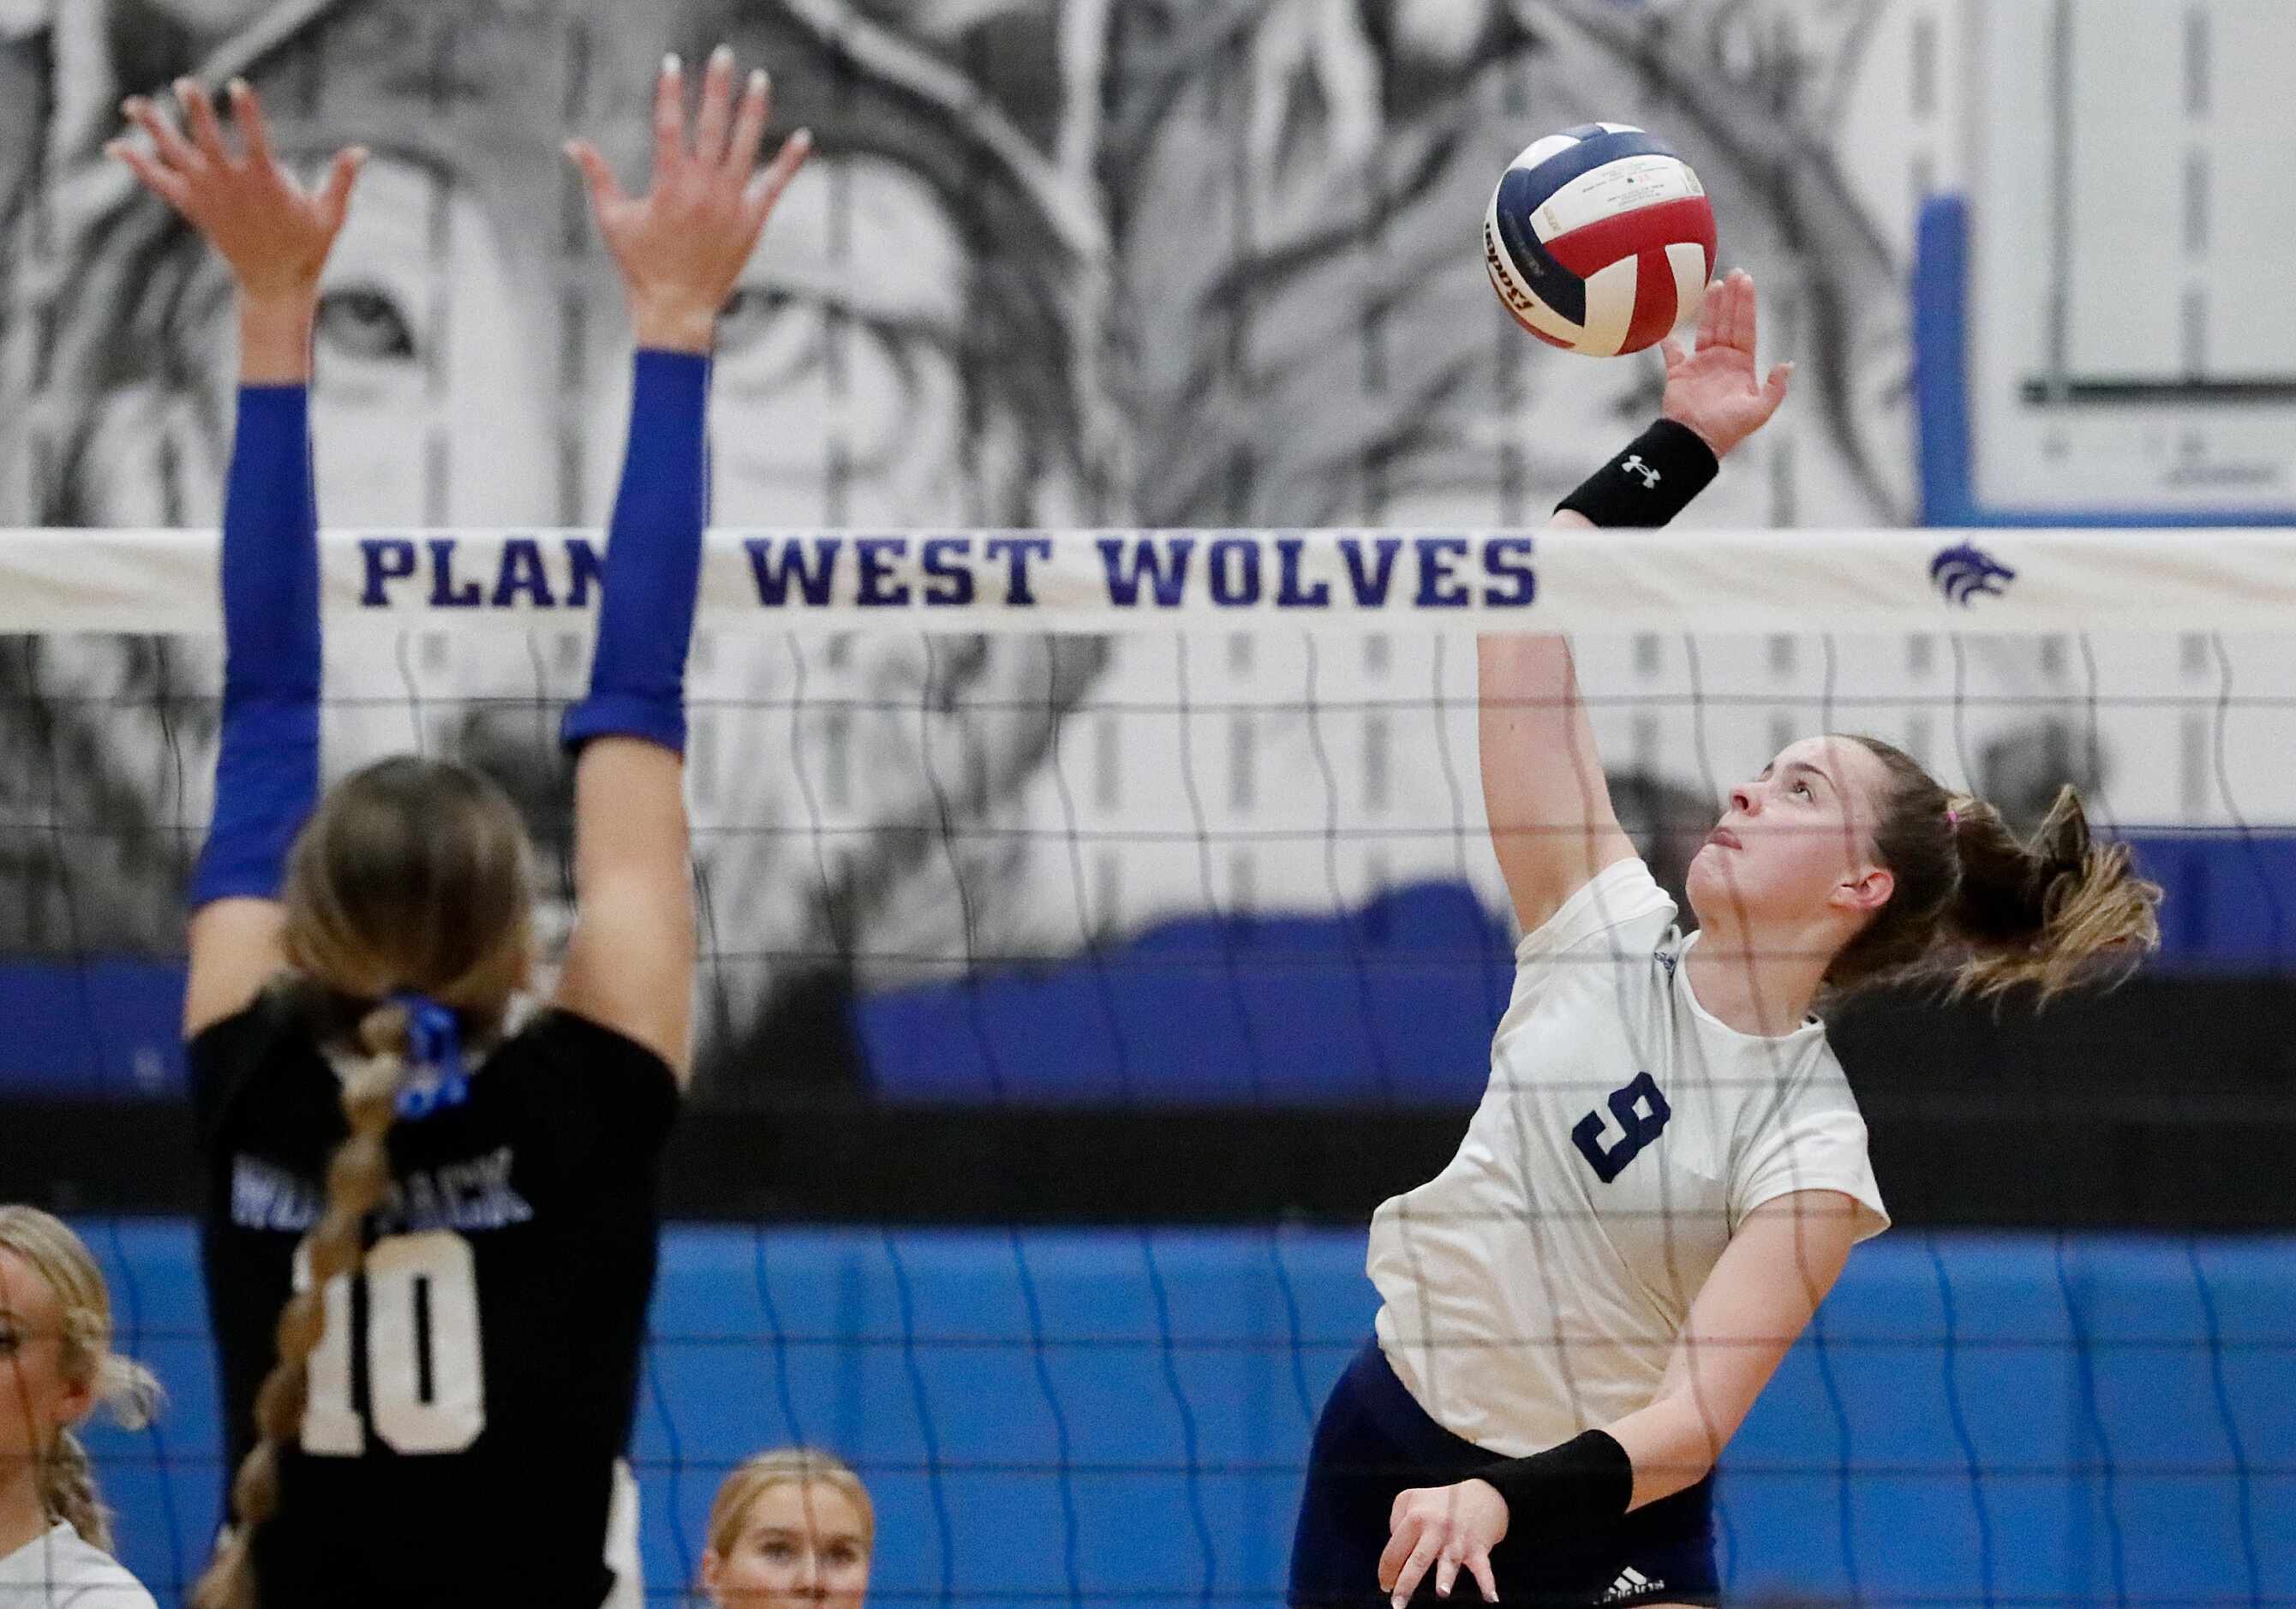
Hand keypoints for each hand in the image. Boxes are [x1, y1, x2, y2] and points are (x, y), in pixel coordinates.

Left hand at [107, 79, 362, 305]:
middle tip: (187, 85)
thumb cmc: (307, 248)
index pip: (255, 140)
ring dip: (154, 129)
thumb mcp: (332, 216)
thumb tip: (361, 151)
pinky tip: (116, 147)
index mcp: (267, 184)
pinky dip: (138, 165)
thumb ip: (342, 181)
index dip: (248, 112)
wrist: (274, 284)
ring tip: (133, 103)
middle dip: (197, 113)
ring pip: (176, 157)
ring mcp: (208, 197)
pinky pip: (159, 183)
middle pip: (209, 142)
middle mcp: (232, 187)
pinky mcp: (193, 208)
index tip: (238, 86)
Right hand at [568, 46, 812, 352]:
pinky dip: (789, 162)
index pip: (669, 126)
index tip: (672, 63)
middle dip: (717, 87)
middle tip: (724, 54)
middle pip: (711, 127)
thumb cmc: (641, 265)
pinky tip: (803, 137)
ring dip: (754, 111)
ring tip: (760, 78)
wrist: (678, 308)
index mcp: (669, 185)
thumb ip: (597, 177)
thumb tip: (571, 144)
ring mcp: (732, 204)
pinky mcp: (753, 221)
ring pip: (746, 147)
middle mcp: (704, 189)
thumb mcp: (612, 220)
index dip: (670, 92)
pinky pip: (775, 185)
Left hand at [1380, 1478, 1505, 1605]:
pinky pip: (1483, 1568)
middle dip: (1407, 1583)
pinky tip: (1490, 1597)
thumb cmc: (1439, 1502)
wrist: (1480, 1495)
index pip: (1395, 1550)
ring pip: (1450, 1561)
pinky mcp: (1478, 1548)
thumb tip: (1395, 1553)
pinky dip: (1487, 1583)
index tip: (1385, 1586)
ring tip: (1442, 1591)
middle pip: (1419, 1559)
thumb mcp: (1409, 1499)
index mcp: (1416, 1518)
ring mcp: (1458, 1540)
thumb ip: (1395, 1521)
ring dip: (1446, 1577)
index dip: (1387, 1571)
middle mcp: (1436, 1529)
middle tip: (1397, 1604)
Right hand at [1658, 269, 1792, 459]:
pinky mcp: (1679, 373)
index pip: (1745, 328)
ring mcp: (1701, 365)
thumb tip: (1787, 364)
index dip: (1746, 305)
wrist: (1695, 442)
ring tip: (1715, 285)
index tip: (1746, 282)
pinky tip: (1667, 326)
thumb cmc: (1728, 430)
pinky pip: (1672, 352)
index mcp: (1742, 366)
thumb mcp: (1759, 412)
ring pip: (1706, 329)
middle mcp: (1723, 360)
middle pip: (1728, 322)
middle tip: (1735, 273)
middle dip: (1732, 298)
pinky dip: (1668, 341)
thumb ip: (1775, 389)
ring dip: (1710, 308)